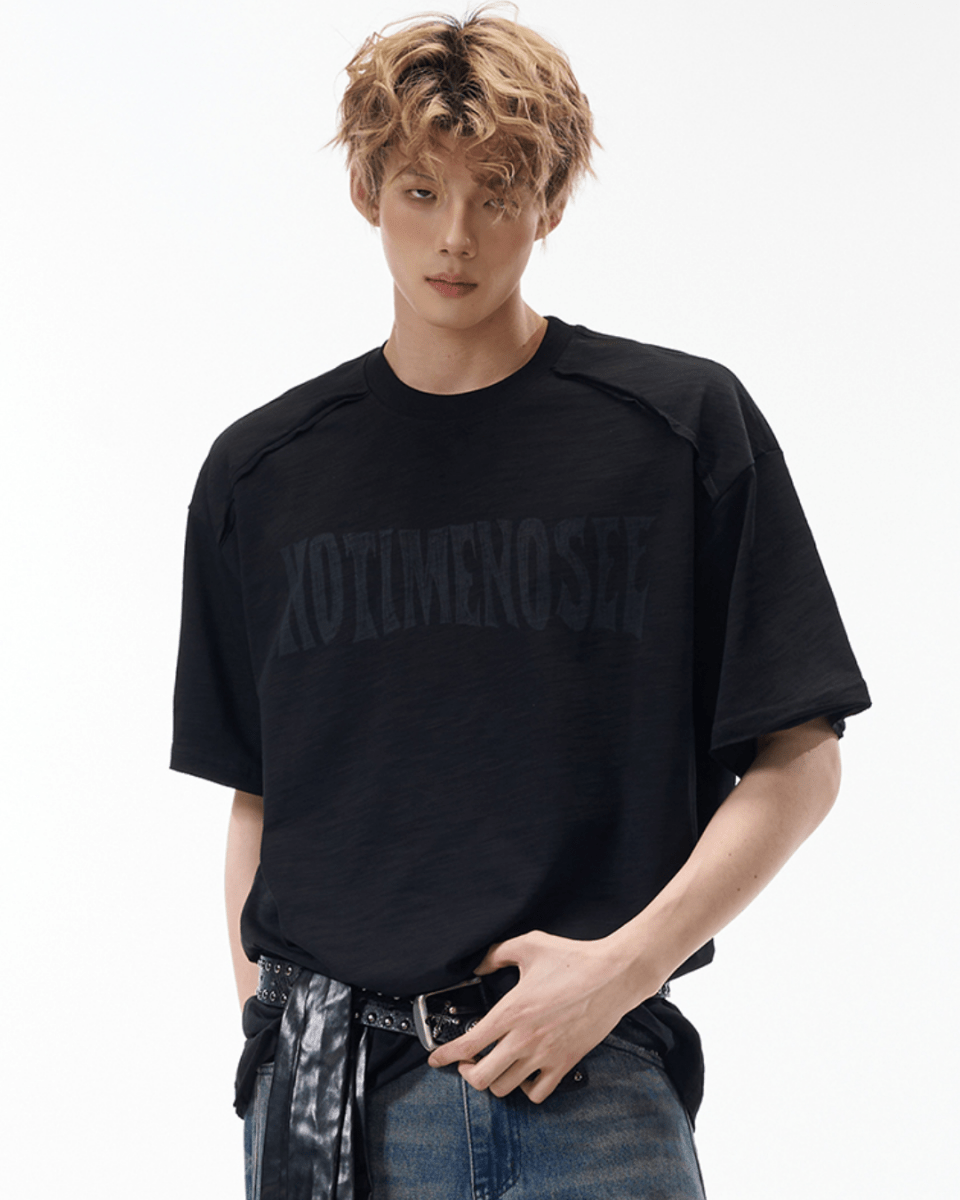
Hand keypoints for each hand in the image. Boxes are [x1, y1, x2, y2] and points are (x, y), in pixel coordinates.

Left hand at [426, 929, 653, 1103]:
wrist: (614, 975)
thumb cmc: (574, 959)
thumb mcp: (529, 945)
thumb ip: (497, 953)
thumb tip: (479, 964)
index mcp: (512, 1010)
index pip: (469, 1044)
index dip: (445, 1055)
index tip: (436, 1058)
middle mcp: (525, 1038)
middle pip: (481, 1077)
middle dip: (466, 1073)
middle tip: (467, 1062)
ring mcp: (546, 1055)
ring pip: (506, 1088)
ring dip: (494, 1080)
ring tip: (494, 1067)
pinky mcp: (565, 1063)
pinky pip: (538, 1093)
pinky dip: (526, 1089)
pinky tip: (524, 1074)